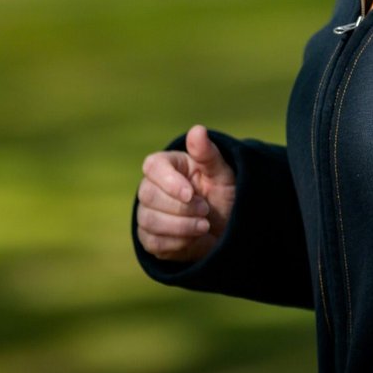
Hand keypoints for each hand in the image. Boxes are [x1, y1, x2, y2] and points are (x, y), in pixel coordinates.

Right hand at [135, 124, 236, 262]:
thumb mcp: (221, 173)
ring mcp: (147, 213)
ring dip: (181, 226)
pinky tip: (193, 238)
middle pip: (149, 195)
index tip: (191, 193)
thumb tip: (197, 129)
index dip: (169, 181)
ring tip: (204, 226)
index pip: (153, 167)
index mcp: (166, 165)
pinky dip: (176, 243)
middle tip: (206, 210)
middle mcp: (150, 187)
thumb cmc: (221, 193)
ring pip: (149, 220)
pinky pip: (153, 242)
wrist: (225, 227)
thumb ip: (207, 153)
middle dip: (181, 207)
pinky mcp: (149, 238)